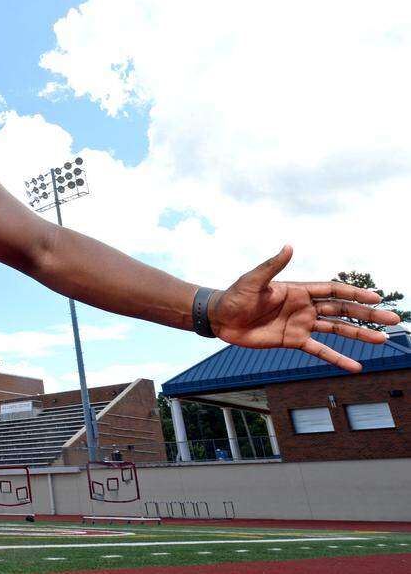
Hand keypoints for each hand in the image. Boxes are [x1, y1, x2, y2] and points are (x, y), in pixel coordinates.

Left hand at [210, 245, 399, 372]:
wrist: (220, 318)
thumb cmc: (234, 296)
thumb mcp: (253, 281)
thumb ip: (272, 266)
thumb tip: (288, 247)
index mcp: (298, 290)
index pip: (333, 290)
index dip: (354, 294)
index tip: (375, 298)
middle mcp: (304, 307)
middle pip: (342, 310)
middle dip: (367, 315)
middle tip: (392, 320)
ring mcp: (301, 324)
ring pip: (337, 330)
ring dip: (359, 335)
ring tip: (382, 340)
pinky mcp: (293, 341)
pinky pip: (320, 350)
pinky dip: (337, 358)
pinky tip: (355, 366)